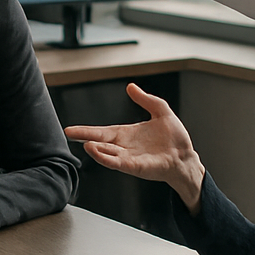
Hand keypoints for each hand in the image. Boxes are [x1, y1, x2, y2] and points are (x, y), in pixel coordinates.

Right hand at [64, 83, 205, 212]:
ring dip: (96, 150)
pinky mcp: (136, 167)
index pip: (102, 131)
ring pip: (107, 154)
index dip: (86, 130)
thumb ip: (146, 100)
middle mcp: (124, 147)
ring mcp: (129, 158)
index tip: (70, 130)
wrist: (186, 156)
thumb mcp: (161, 111)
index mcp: (126, 134)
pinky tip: (99, 154)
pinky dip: (107, 159)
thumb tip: (131, 87)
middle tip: (69, 132)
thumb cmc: (175, 139)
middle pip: (100, 142)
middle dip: (84, 137)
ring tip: (86, 143)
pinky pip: (119, 163)